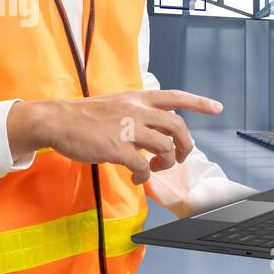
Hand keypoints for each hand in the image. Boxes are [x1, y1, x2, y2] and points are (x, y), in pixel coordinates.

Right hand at [8, 90, 221, 183]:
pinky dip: (145, 175)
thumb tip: (156, 129)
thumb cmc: (84, 116)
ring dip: (167, 162)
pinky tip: (136, 177)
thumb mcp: (116, 104)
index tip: (217, 108)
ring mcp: (128, 129)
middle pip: (178, 127)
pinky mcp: (117, 148)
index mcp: (137, 99)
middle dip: (186, 145)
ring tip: (154, 167)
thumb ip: (138, 112)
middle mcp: (136, 111)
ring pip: (166, 147)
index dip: (199, 103)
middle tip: (180, 157)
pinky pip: (143, 166)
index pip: (175, 96)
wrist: (56, 120)